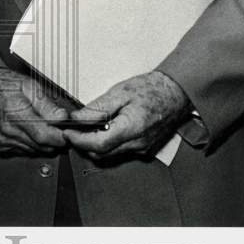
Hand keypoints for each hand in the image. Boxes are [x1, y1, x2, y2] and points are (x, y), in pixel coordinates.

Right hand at [0, 68, 70, 155]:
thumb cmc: (2, 84)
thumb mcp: (28, 85)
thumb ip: (46, 103)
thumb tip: (62, 117)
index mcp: (15, 113)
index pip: (45, 136)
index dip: (61, 136)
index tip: (68, 130)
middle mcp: (8, 130)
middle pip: (42, 146)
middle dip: (55, 139)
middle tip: (58, 127)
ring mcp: (3, 141)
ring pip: (35, 151)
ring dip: (43, 142)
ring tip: (42, 125)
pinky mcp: (1, 147)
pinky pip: (25, 151)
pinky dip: (32, 144)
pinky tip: (29, 130)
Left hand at [63, 71, 190, 160]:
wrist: (175, 93)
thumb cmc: (151, 89)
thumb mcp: (120, 92)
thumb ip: (97, 107)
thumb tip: (78, 117)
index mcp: (131, 128)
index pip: (98, 144)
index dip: (79, 140)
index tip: (68, 132)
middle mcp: (137, 144)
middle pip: (101, 153)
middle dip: (83, 144)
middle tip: (73, 129)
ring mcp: (142, 149)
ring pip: (110, 155)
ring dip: (95, 145)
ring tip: (86, 127)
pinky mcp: (144, 149)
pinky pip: (120, 151)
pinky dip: (108, 144)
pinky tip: (104, 129)